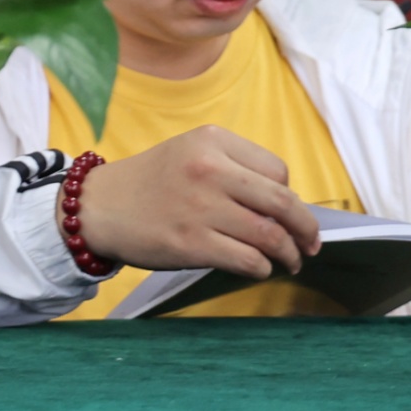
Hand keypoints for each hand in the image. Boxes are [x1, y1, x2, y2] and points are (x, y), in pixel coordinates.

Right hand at [82, 126, 319, 282]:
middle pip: (283, 202)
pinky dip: (262, 268)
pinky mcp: (190, 243)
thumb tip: (285, 205)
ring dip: (289, 254)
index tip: (289, 213)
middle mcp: (210, 170)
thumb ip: (234, 167)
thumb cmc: (152, 183)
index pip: (277, 171)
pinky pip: (246, 259)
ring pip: (269, 235)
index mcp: (213, 141)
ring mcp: (201, 208)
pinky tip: (260, 269)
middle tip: (312, 244)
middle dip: (306, 228)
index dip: (290, 196)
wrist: (98, 207)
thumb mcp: (191, 152)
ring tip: (292, 262)